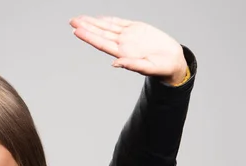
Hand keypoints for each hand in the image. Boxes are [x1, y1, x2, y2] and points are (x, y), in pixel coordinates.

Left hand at [69, 15, 187, 84]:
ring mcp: (129, 36)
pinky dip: (109, 20)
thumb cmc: (161, 68)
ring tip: (80, 18)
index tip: (76, 31)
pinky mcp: (137, 29)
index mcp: (123, 53)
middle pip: (101, 33)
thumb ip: (132, 65)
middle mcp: (123, 44)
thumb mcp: (148, 67)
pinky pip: (120, 23)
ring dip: (93, 22)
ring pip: (107, 27)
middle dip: (86, 27)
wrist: (173, 61)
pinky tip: (99, 19)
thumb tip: (115, 63)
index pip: (101, 43)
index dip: (89, 37)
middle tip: (72, 20)